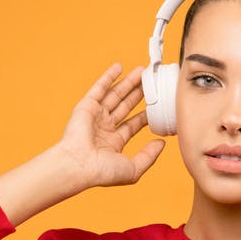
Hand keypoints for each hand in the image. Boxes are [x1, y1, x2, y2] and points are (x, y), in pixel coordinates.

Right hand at [57, 63, 164, 188]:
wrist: (79, 165)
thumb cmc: (102, 172)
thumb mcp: (133, 169)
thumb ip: (149, 156)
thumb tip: (161, 144)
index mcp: (113, 143)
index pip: (133, 125)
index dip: (145, 115)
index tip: (157, 105)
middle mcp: (104, 128)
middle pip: (125, 106)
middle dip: (138, 94)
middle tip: (151, 83)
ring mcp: (95, 116)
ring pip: (115, 95)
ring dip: (128, 83)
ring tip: (141, 72)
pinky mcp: (86, 107)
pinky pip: (99, 88)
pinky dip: (108, 77)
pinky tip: (119, 67)